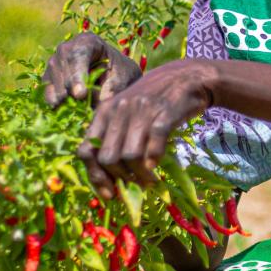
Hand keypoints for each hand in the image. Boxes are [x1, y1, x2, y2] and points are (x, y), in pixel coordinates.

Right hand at [40, 32, 141, 106]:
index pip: (77, 56)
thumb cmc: (120, 74)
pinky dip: (55, 103)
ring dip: (63, 97)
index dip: (77, 76)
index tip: (81, 95)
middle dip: (70, 89)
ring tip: (77, 108)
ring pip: (53, 81)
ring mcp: (54, 62)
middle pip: (62, 69)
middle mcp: (66, 48)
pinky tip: (64, 110)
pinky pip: (47, 92)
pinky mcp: (48, 78)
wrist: (113, 76)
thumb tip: (98, 102)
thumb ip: (111, 89)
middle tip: (81, 106)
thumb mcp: (122, 79)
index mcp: (87, 41)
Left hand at [77, 59, 216, 188]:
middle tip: (135, 184)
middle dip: (121, 178)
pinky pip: (154, 143)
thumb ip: (113, 138)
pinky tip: (157, 166)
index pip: (86, 151)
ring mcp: (141, 110)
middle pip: (108, 159)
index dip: (95, 177)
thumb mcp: (125, 113)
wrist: (185, 77)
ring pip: (130, 156)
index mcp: (103, 113)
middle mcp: (118, 110)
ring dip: (141, 175)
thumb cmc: (152, 101)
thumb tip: (107, 178)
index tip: (110, 193)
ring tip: (150, 181)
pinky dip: (154, 159)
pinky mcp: (164, 112)